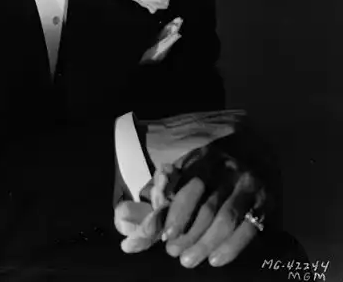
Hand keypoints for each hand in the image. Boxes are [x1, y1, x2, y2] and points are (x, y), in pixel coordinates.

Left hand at [159, 140, 269, 268]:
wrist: (257, 150)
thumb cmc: (213, 165)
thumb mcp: (189, 165)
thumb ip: (166, 187)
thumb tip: (145, 213)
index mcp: (206, 157)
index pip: (191, 186)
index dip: (178, 213)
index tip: (166, 235)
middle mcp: (229, 170)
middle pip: (208, 207)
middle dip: (190, 234)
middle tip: (175, 252)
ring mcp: (249, 186)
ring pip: (226, 219)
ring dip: (207, 243)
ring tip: (189, 259)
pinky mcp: (265, 202)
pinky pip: (249, 228)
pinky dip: (232, 247)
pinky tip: (216, 259)